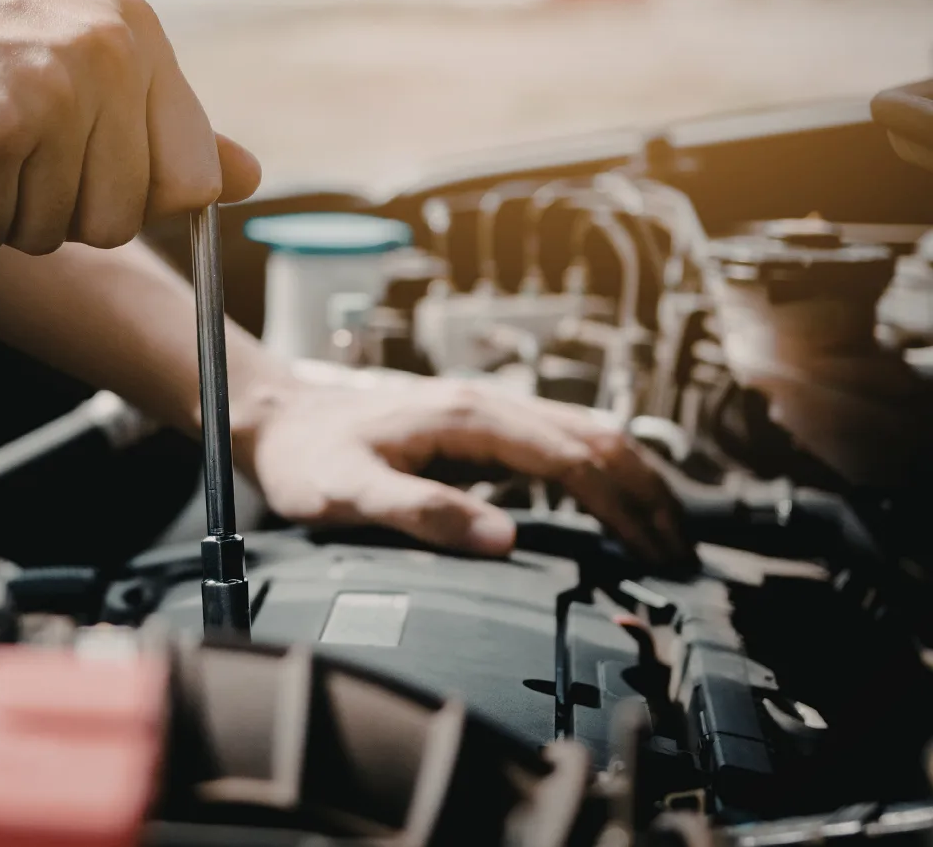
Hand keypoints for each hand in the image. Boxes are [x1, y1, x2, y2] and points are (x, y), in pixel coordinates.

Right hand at [0, 0, 259, 253]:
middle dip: (52, 210)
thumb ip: (158, 124)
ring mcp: (42, 90)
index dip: (132, 198)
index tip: (74, 168)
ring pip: (52, 235)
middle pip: (120, 221)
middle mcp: (100, 54)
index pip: (194, 180)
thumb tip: (247, 180)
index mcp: (132, 34)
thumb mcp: (65, 60)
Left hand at [236, 372, 688, 563]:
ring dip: (632, 481)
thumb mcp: (350, 495)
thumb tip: (504, 539)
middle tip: (681, 554)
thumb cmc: (306, 458)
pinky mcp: (478, 427)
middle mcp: (486, 404)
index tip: (655, 553)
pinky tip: (611, 510)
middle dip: (648, 494)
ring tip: (664, 535)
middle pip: (597, 438)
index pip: (572, 458)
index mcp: (467, 418)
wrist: (277, 418)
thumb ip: (423, 514)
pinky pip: (558, 444)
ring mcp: (485, 411)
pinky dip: (600, 474)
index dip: (622, 507)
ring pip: (585, 435)